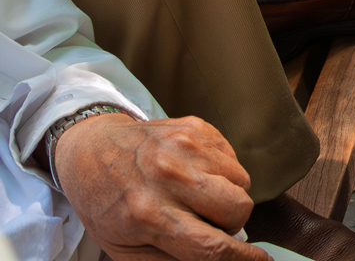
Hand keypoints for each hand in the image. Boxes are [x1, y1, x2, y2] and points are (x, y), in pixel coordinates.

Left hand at [56, 112, 264, 260]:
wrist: (91, 148)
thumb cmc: (105, 203)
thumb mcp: (123, 248)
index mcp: (147, 215)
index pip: (210, 247)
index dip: (242, 259)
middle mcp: (169, 178)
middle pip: (238, 209)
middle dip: (231, 223)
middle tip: (208, 222)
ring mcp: (185, 147)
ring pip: (242, 182)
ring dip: (228, 195)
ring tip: (197, 195)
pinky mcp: (197, 127)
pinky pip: (233, 158)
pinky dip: (222, 172)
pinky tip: (195, 173)